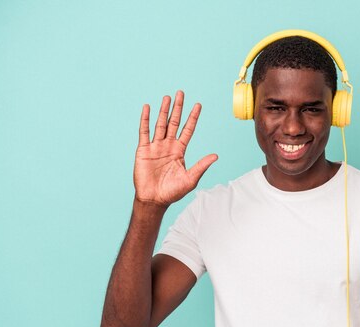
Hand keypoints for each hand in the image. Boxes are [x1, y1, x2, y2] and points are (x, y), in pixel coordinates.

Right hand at [134, 91, 217, 206]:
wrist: (154, 199)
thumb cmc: (173, 192)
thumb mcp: (190, 179)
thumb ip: (201, 166)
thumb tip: (216, 156)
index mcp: (180, 151)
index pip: (188, 130)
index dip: (192, 117)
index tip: (198, 105)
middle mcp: (168, 146)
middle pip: (174, 122)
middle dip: (178, 108)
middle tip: (181, 93)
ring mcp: (156, 147)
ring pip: (160, 124)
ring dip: (164, 110)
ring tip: (167, 97)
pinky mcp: (143, 150)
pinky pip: (144, 132)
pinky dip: (145, 119)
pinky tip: (147, 108)